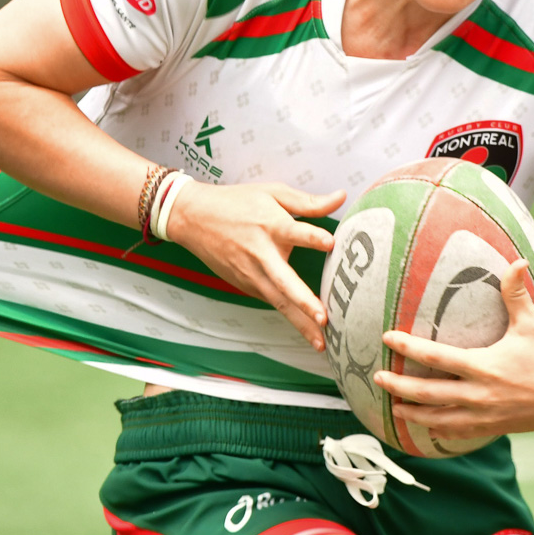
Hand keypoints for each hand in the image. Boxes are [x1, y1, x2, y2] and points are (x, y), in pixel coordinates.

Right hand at [168, 181, 341, 349]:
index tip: (330, 243)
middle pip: (284, 280)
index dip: (312, 237)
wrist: (193, 218)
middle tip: (322, 317)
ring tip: (321, 341)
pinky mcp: (246, 285)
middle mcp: (261, 253)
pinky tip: (307, 331)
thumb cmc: (235, 203)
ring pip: (279, 301)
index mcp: (270, 225)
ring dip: (299, 322)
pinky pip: (272, 302)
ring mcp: (251, 274)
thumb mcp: (272, 193)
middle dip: (303, 300)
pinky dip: (289, 317)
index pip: (295, 232)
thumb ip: (308, 201)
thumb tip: (341, 198)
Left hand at [376, 260, 533, 441]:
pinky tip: (428, 426)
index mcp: (484, 366)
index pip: (436, 357)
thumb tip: (516, 261)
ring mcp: (485, 415)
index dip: (408, 347)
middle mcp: (479, 394)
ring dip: (414, 414)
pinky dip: (440, 429)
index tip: (387, 337)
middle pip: (428, 394)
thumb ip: (516, 293)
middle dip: (399, 387)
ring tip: (394, 408)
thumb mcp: (533, 323)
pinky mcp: (493, 427)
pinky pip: (458, 432)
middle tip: (377, 378)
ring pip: (439, 418)